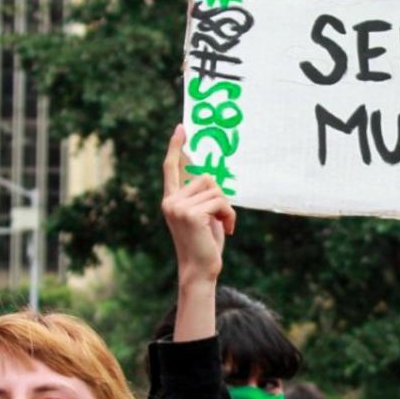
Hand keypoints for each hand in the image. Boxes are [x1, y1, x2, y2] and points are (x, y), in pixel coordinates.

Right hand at [161, 123, 236, 288]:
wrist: (200, 269)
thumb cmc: (204, 244)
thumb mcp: (202, 215)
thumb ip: (201, 196)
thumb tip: (208, 175)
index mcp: (171, 200)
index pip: (170, 168)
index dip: (176, 147)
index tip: (182, 128)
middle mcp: (170, 201)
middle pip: (206, 178)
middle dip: (220, 197)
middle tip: (220, 218)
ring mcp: (178, 207)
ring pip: (215, 190)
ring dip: (225, 207)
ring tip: (222, 224)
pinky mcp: (191, 214)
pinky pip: (221, 202)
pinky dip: (229, 215)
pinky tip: (227, 229)